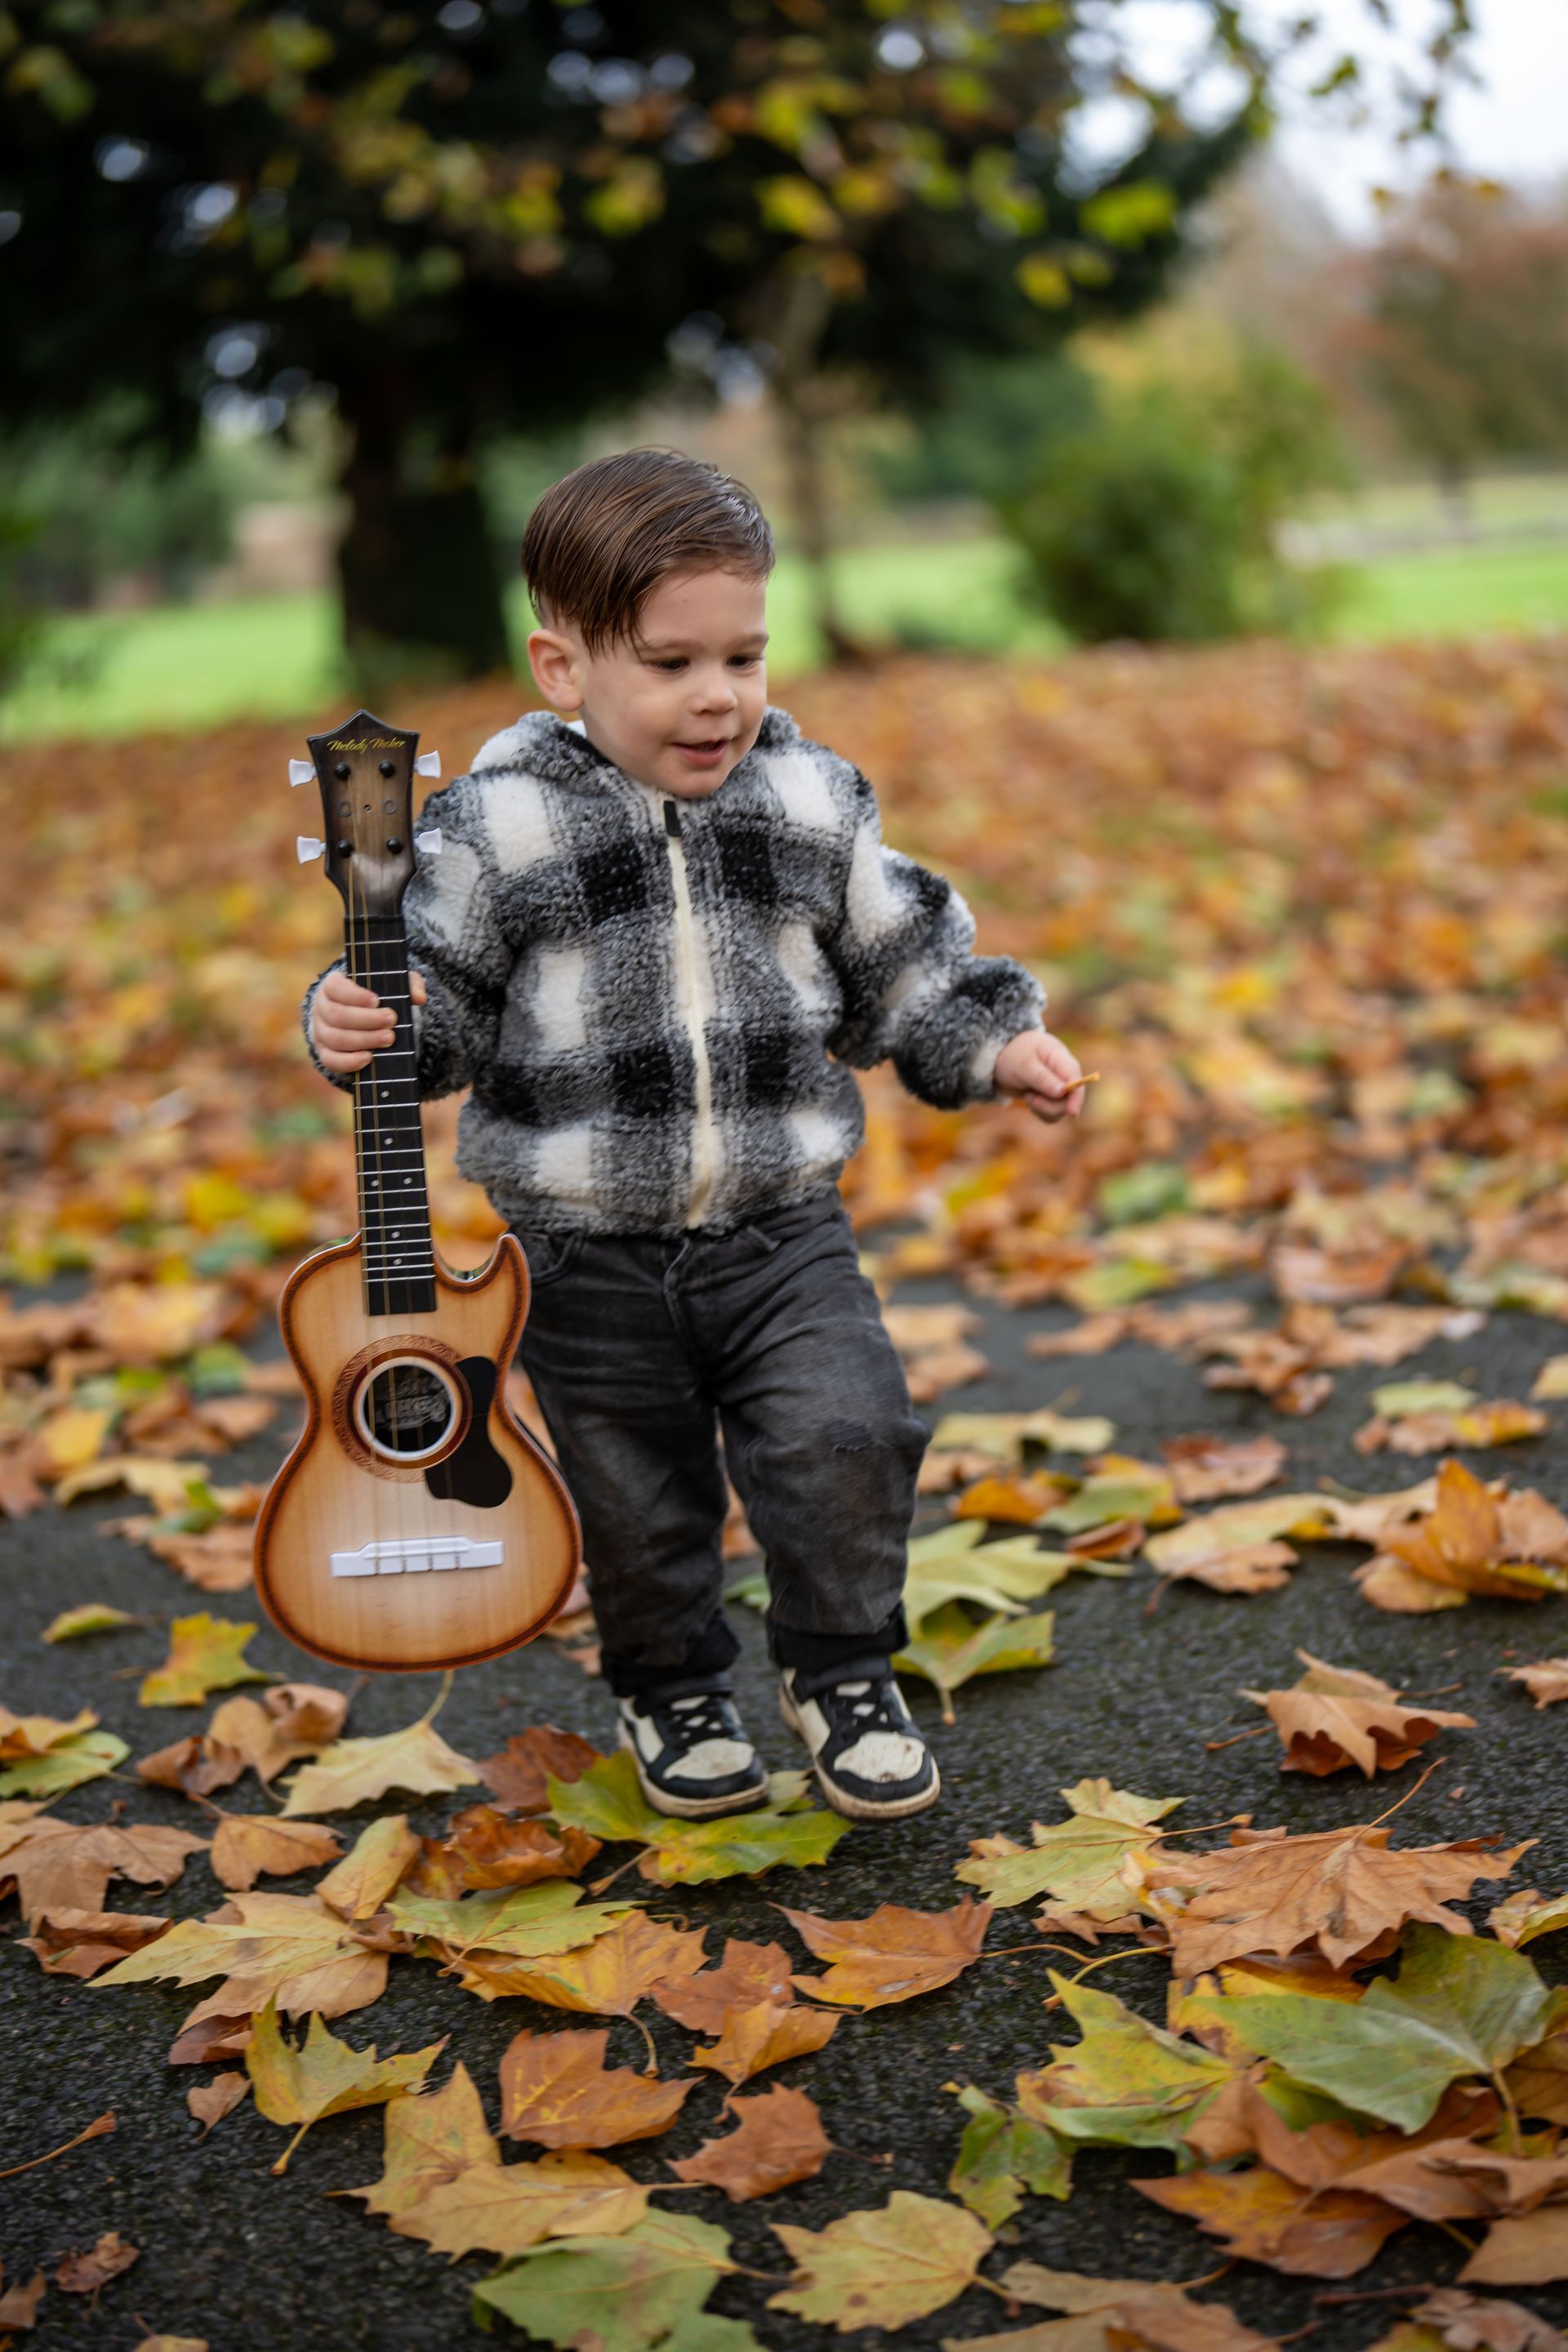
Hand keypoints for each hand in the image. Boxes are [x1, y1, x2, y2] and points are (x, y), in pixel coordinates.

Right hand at [311, 968, 426, 1072]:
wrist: (359, 1018)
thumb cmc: (375, 998)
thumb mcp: (392, 985)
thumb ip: (407, 984)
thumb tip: (419, 998)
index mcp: (332, 986)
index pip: (335, 987)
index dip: (354, 995)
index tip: (376, 1001)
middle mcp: (322, 1008)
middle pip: (336, 1015)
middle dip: (365, 1019)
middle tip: (391, 1021)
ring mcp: (321, 1032)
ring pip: (335, 1038)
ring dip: (363, 1040)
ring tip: (388, 1039)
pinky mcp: (325, 1053)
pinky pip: (331, 1060)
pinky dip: (349, 1061)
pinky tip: (369, 1058)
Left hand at [994, 1026, 1084, 1123]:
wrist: (1002, 1057)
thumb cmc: (1014, 1055)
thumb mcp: (1024, 1064)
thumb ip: (1042, 1078)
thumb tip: (1062, 1092)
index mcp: (1061, 1058)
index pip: (1076, 1079)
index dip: (1077, 1097)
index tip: (1071, 1113)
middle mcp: (1064, 1073)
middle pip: (1070, 1098)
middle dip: (1050, 1106)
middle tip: (1029, 1098)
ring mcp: (1059, 1086)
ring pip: (1062, 1108)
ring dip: (1043, 1108)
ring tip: (1028, 1096)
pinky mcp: (1052, 1097)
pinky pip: (1053, 1113)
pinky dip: (1041, 1111)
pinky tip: (1030, 1100)